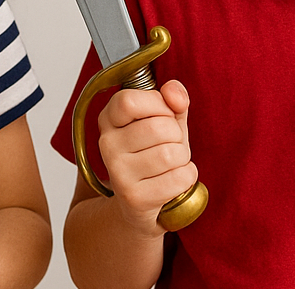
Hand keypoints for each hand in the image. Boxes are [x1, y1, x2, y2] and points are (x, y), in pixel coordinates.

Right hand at [95, 80, 196, 237]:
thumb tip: (175, 93)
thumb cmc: (153, 153)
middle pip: (158, 127)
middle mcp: (106, 144)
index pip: (129, 101)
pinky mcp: (134, 198)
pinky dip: (188, 177)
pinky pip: (179, 178)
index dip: (157, 104)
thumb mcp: (164, 120)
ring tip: (172, 164)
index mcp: (109, 119)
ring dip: (183, 158)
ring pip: (171, 153)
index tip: (163, 114)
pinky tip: (174, 181)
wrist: (139, 203)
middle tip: (169, 145)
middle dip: (177, 135)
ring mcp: (117, 173)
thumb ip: (173, 100)